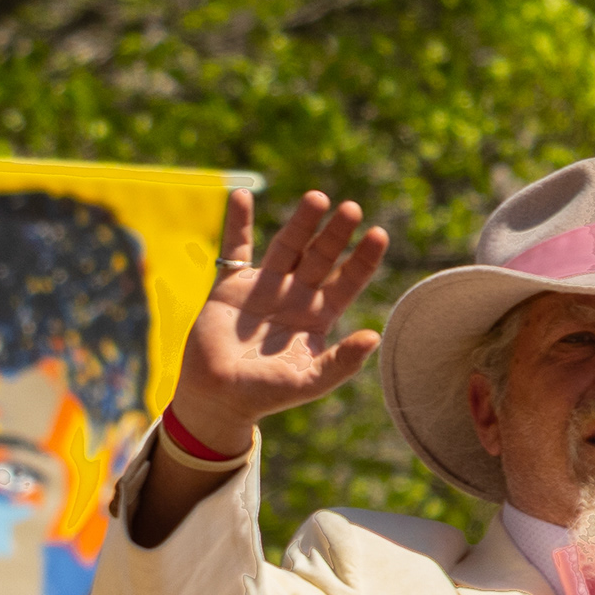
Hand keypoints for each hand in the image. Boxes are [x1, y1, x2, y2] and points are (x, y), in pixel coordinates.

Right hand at [168, 189, 391, 453]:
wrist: (216, 399)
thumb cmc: (264, 395)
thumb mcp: (308, 382)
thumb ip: (341, 363)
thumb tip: (374, 336)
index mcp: (318, 317)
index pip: (347, 281)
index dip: (363, 259)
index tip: (378, 235)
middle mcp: (295, 297)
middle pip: (321, 257)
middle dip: (336, 234)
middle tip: (352, 209)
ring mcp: (264, 288)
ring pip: (288, 246)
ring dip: (302, 222)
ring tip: (317, 198)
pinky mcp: (231, 287)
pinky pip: (236, 249)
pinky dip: (238, 223)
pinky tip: (241, 195)